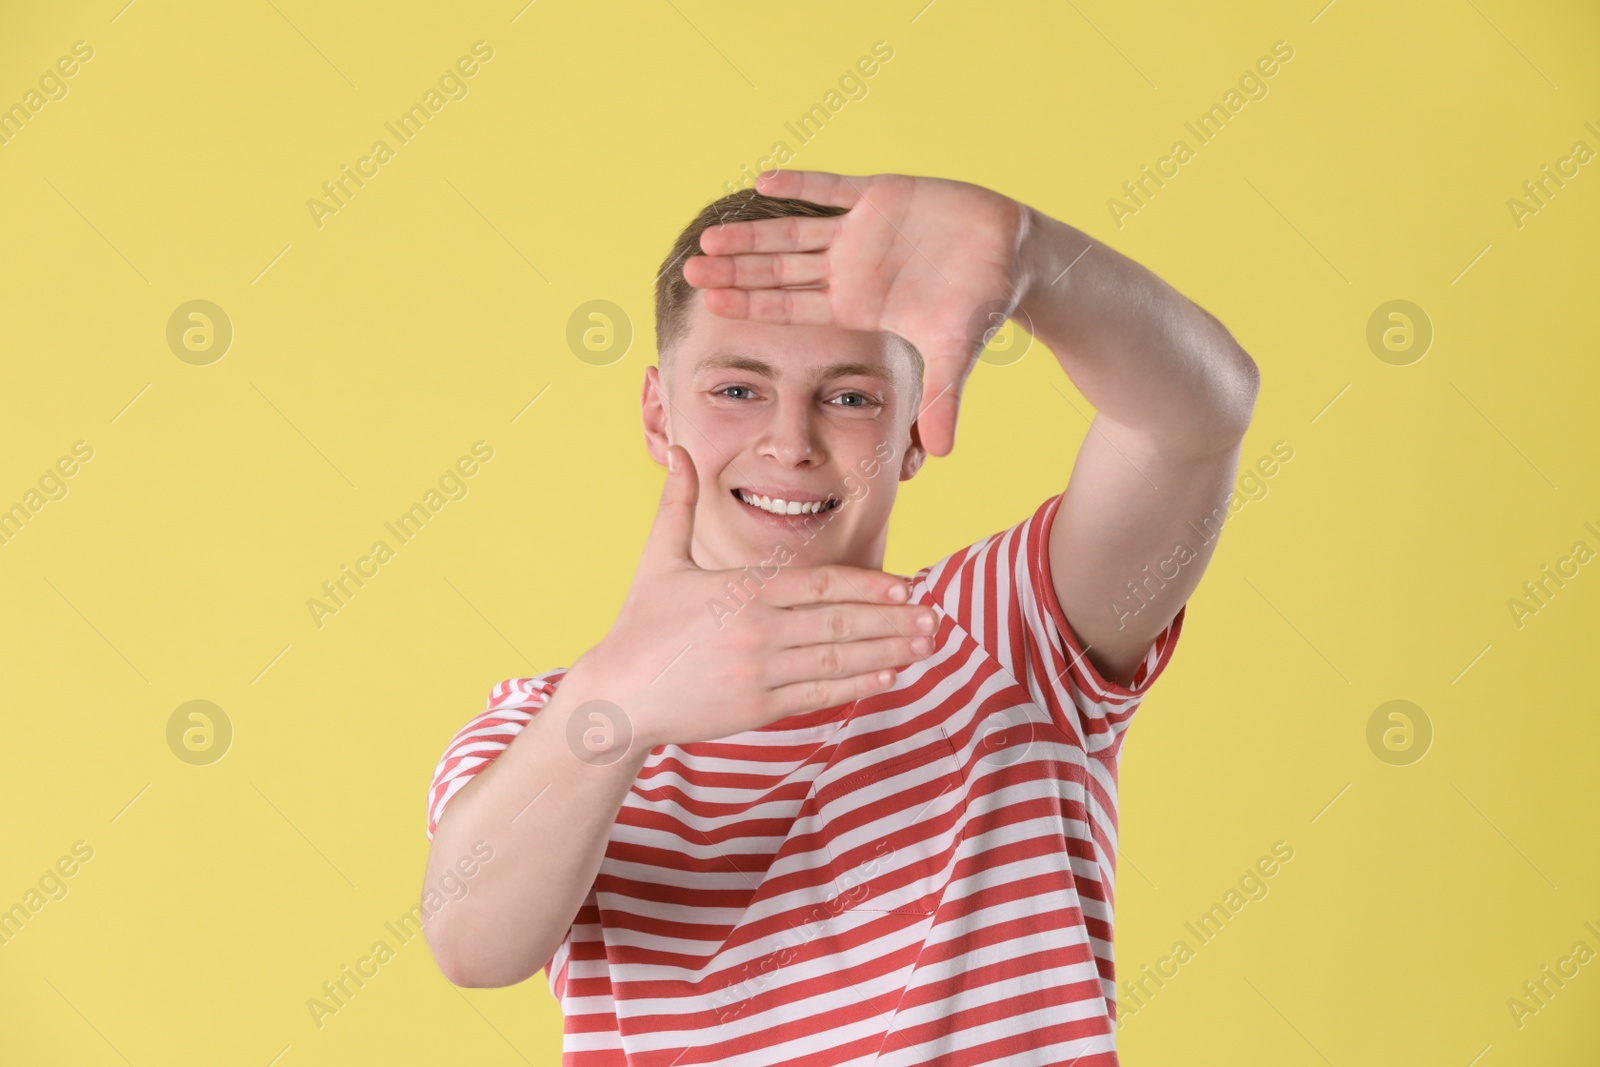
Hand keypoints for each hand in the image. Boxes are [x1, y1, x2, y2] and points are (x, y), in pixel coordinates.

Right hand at [579, 445, 940, 748]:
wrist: (617, 695)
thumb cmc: (640, 626)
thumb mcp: (658, 559)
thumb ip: (676, 504)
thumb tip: (675, 448)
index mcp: (742, 591)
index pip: (821, 584)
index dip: (869, 584)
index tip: (908, 584)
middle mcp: (757, 631)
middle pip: (840, 623)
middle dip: (893, 619)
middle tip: (936, 616)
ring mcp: (760, 672)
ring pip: (837, 660)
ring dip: (888, 651)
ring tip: (926, 644)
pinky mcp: (757, 707)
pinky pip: (818, 694)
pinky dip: (857, 684)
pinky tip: (889, 675)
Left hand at [683, 169, 1029, 456]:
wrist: (1010, 255)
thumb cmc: (978, 305)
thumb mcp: (954, 353)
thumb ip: (941, 398)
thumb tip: (943, 455)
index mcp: (855, 305)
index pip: (791, 306)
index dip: (752, 303)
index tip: (711, 303)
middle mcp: (848, 268)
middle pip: (780, 270)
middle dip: (737, 270)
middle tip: (690, 270)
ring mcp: (860, 231)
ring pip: (795, 232)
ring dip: (754, 234)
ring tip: (711, 235)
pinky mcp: (882, 195)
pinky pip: (834, 188)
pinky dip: (803, 184)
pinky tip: (765, 180)